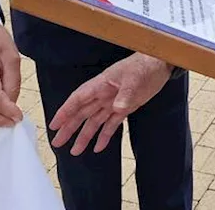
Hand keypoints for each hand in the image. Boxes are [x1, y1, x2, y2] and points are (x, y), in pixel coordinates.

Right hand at [49, 54, 171, 155]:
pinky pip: (111, 123)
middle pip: (82, 113)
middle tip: (58, 143)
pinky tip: (98, 147)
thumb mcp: (135, 78)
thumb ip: (126, 93)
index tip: (54, 125)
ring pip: (94, 121)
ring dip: (84, 135)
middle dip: (69, 128)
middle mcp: (104, 94)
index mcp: (102, 84)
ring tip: (75, 151)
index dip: (65, 112)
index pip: (78, 100)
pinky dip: (104, 135)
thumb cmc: (145, 66)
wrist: (160, 64)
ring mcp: (114, 102)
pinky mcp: (125, 107)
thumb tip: (117, 108)